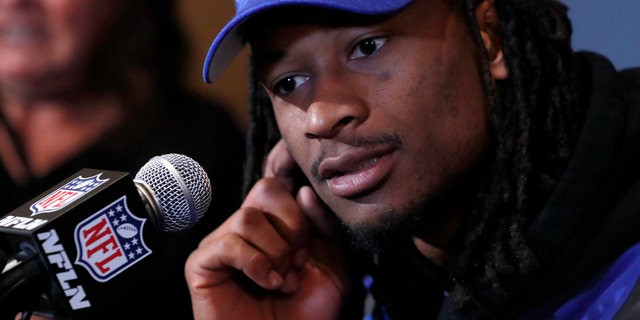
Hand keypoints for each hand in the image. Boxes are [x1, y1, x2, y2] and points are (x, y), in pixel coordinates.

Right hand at [185, 140, 347, 319]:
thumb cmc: (306, 312)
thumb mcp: (332, 266)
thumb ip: (324, 226)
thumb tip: (303, 190)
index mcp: (276, 222)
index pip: (277, 178)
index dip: (282, 159)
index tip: (290, 145)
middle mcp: (247, 226)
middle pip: (267, 189)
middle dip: (293, 227)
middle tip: (300, 260)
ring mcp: (222, 242)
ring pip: (249, 216)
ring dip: (276, 252)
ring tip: (284, 279)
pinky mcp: (202, 262)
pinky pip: (230, 242)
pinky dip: (256, 264)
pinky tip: (268, 283)